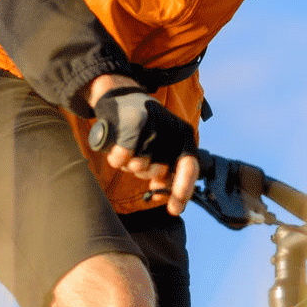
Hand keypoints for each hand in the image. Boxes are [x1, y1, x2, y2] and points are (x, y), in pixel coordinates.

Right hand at [86, 77, 201, 215]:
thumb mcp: (160, 148)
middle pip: (158, 170)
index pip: (189, 168)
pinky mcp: (131, 122)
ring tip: (128, 148)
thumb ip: (166, 172)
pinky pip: (122, 157)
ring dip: (130, 164)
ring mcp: (153, 125)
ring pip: (139, 166)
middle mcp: (172, 129)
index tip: (174, 210)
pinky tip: (116, 147)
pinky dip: (116, 158)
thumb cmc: (143, 128)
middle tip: (138, 158)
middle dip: (145, 172)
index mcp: (184, 135)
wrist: (120, 96)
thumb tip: (164, 197)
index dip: (182, 191)